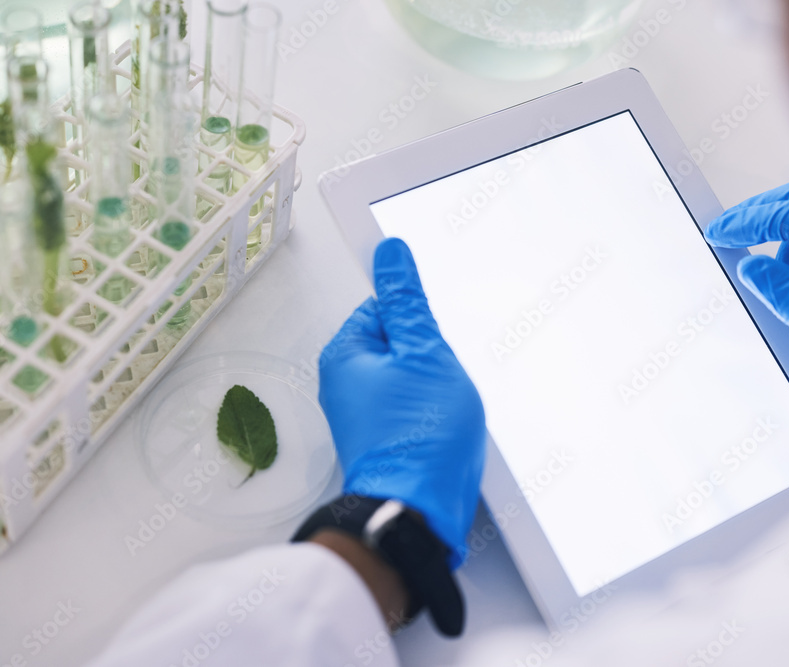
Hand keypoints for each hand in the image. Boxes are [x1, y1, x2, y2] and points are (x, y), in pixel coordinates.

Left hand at [318, 238, 485, 567]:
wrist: (419, 510)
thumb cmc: (420, 438)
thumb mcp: (424, 353)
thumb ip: (408, 301)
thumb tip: (391, 254)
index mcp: (346, 355)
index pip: (383, 306)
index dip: (416, 320)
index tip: (430, 337)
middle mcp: (345, 383)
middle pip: (399, 343)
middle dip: (429, 357)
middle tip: (440, 379)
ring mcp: (363, 414)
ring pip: (410, 377)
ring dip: (435, 386)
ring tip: (443, 408)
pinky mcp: (382, 438)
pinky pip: (411, 406)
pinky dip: (431, 411)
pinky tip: (442, 427)